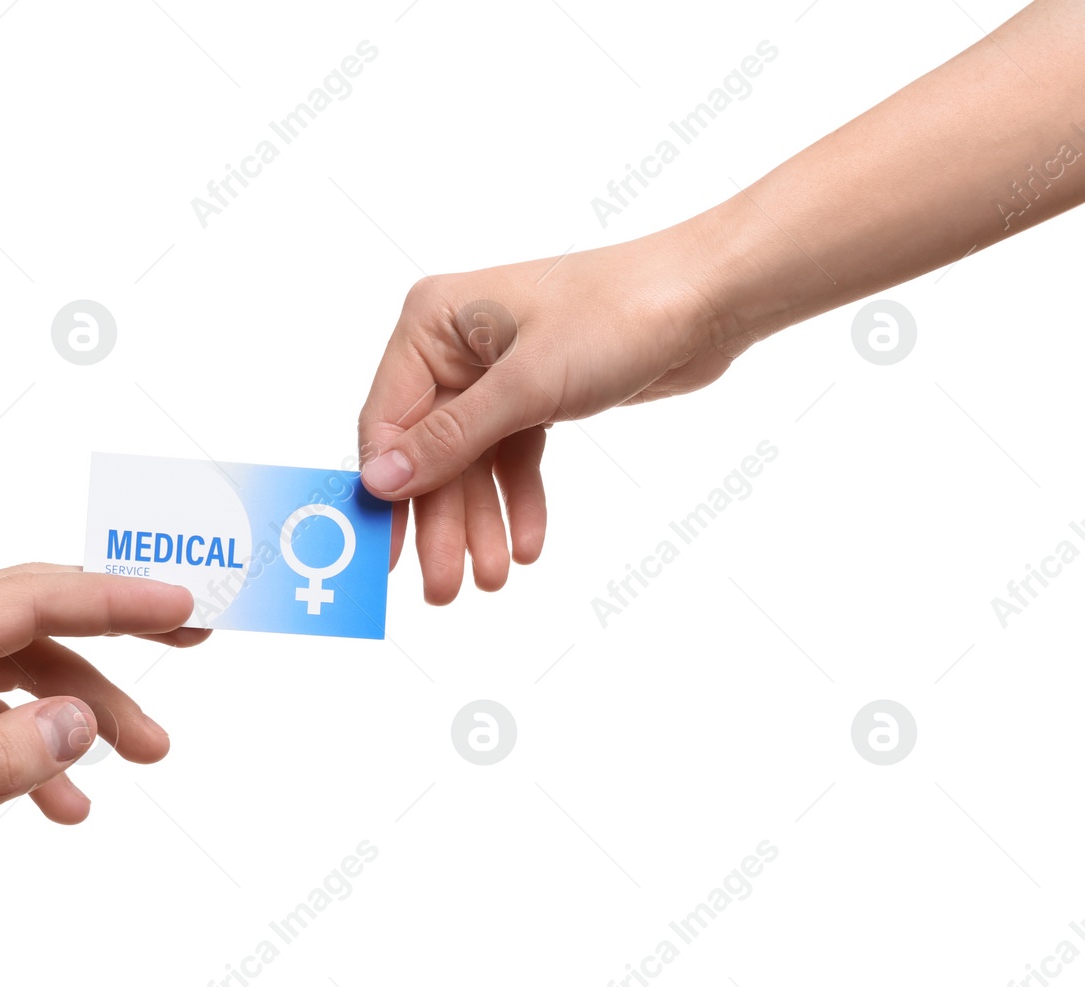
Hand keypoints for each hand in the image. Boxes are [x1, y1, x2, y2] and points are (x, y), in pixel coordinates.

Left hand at [0, 564, 206, 929]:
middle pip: (35, 609)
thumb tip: (79, 721)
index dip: (114, 599)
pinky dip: (37, 740)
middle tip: (194, 638)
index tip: (184, 605)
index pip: (29, 600)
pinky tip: (68, 799)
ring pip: (23, 660)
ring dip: (86, 701)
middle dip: (118, 626)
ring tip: (148, 752)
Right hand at [356, 224, 740, 602]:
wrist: (705, 300)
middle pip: (429, 452)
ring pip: (470, 464)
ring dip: (480, 522)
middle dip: (441, 521)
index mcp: (431, 322)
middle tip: (444, 589)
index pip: (387, 421)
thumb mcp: (525, 386)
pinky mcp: (533, 396)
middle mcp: (453, 346)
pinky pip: (510, 459)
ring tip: (490, 579)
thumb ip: (449, 439)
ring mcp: (492, 373)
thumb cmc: (617, 315)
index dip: (386, 491)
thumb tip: (380, 482)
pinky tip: (526, 545)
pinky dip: (517, 500)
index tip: (385, 554)